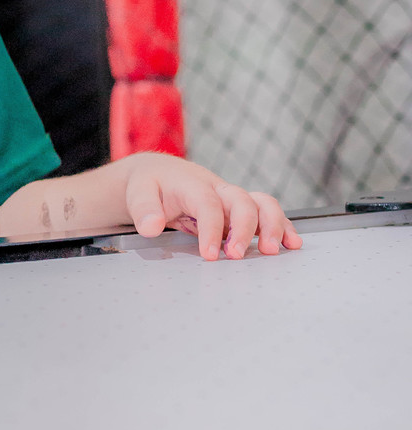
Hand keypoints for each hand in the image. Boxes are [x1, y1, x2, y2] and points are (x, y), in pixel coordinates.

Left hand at [123, 154, 301, 260]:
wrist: (158, 173)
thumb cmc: (148, 185)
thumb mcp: (137, 193)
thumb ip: (143, 210)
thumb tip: (151, 227)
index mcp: (192, 184)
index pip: (207, 204)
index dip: (212, 229)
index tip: (210, 255)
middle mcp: (217, 188)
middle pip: (241, 200)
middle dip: (245, 228)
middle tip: (237, 256)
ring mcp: (230, 197)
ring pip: (261, 203)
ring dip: (272, 225)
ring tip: (273, 251)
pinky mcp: (238, 208)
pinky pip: (265, 212)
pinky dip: (281, 226)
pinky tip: (292, 243)